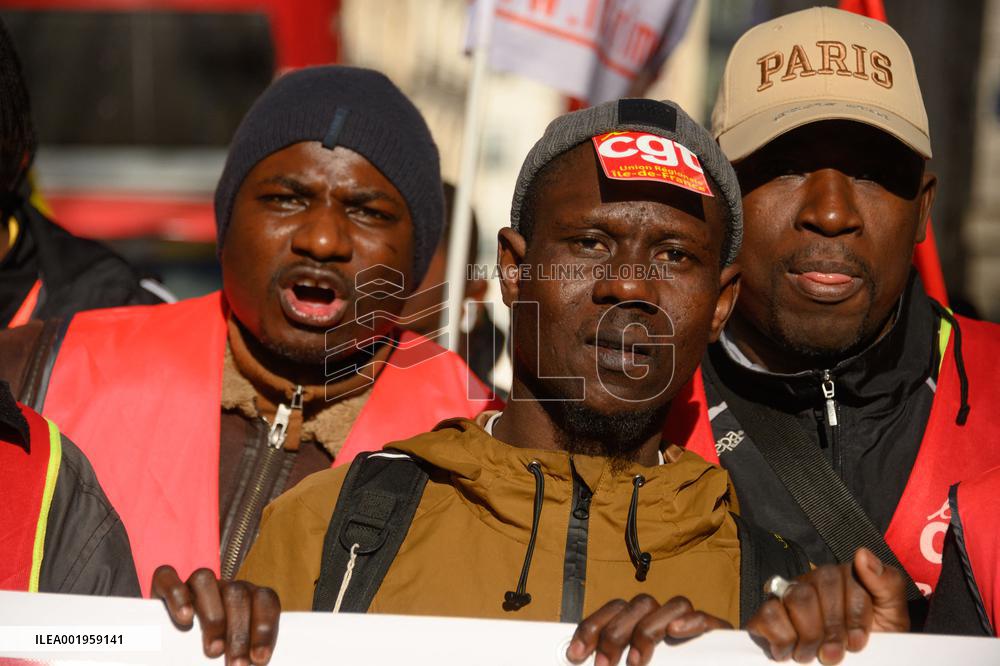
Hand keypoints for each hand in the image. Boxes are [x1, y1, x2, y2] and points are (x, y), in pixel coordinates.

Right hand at [151, 565, 280, 665]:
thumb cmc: (211, 651)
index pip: (265, 599)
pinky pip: (168, 576)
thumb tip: (252, 665)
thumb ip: (241, 653)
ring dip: (213, 617)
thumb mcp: (230, 653)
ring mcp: (193, 583)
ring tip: (214, 650)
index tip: (259, 658)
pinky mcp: (163, 584)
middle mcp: (223, 586)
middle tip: (237, 665)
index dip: (265, 627)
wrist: (168, 647)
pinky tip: (185, 620)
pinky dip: (177, 596)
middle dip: (239, 633)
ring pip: (205, 581)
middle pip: (236, 594)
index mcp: (248, 596)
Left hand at [566, 594, 731, 665]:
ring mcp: (689, 624)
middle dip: (614, 634)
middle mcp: (664, 619)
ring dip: (648, 630)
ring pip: (670, 605)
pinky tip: (676, 632)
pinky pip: (705, 618)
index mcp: (642, 625)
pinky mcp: (716, 633)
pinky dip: (691, 622)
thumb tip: (582, 661)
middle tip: (603, 665)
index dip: (591, 627)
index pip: (615, 609)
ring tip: (636, 662)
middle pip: (638, 605)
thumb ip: (615, 664)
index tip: (575, 654)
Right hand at [746, 547, 908, 663]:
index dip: (852, 615)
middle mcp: (813, 580)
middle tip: (835, 654)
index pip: (841, 580)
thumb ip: (887, 583)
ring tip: (814, 656)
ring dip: (807, 635)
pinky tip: (790, 651)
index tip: (857, 642)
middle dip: (828, 629)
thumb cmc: (876, 639)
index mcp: (843, 576)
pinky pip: (768, 614)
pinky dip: (780, 636)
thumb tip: (862, 554)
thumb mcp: (893, 615)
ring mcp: (788, 595)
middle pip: (815, 591)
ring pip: (793, 600)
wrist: (863, 662)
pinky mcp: (769, 613)